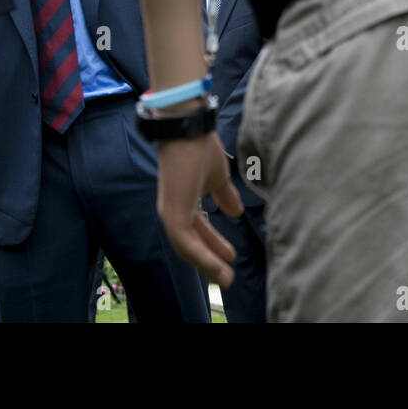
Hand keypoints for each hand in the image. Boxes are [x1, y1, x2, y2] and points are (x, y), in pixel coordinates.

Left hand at [157, 132, 242, 287]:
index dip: (214, 244)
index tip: (231, 256)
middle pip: (191, 244)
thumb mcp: (218, 178)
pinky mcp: (173, 213)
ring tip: (226, 279)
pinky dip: (203, 256)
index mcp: (185, 202)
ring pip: (188, 248)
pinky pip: (187, 243)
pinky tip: (219, 267)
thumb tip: (235, 213)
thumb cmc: (200, 148)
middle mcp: (174, 210)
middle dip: (210, 261)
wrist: (189, 129)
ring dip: (207, 265)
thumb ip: (225, 196)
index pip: (199, 230)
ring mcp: (171, 212)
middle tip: (227, 278)